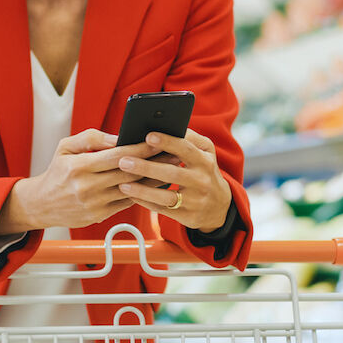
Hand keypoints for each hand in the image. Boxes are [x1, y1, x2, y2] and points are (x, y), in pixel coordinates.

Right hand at [0, 129, 160, 233]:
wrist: (42, 204)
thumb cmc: (57, 171)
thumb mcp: (66, 147)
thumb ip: (92, 138)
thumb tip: (120, 136)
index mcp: (79, 167)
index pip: (117, 156)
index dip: (140, 149)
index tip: (159, 141)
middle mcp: (87, 187)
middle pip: (129, 174)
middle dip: (154, 163)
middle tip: (174, 153)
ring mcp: (95, 204)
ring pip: (132, 191)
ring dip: (154, 180)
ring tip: (171, 168)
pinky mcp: (100, 216)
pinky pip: (128, 203)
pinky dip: (144, 193)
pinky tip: (157, 184)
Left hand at [117, 129, 231, 232]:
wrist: (219, 206)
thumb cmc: (204, 172)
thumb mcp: (205, 153)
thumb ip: (189, 138)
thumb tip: (166, 126)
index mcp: (205, 160)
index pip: (186, 149)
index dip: (167, 142)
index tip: (148, 136)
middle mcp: (202, 180)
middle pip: (172, 173)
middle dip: (146, 167)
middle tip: (124, 161)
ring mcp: (196, 201)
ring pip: (166, 196)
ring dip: (142, 190)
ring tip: (123, 184)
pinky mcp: (188, 217)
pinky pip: (163, 210)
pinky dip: (145, 203)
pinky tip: (131, 196)